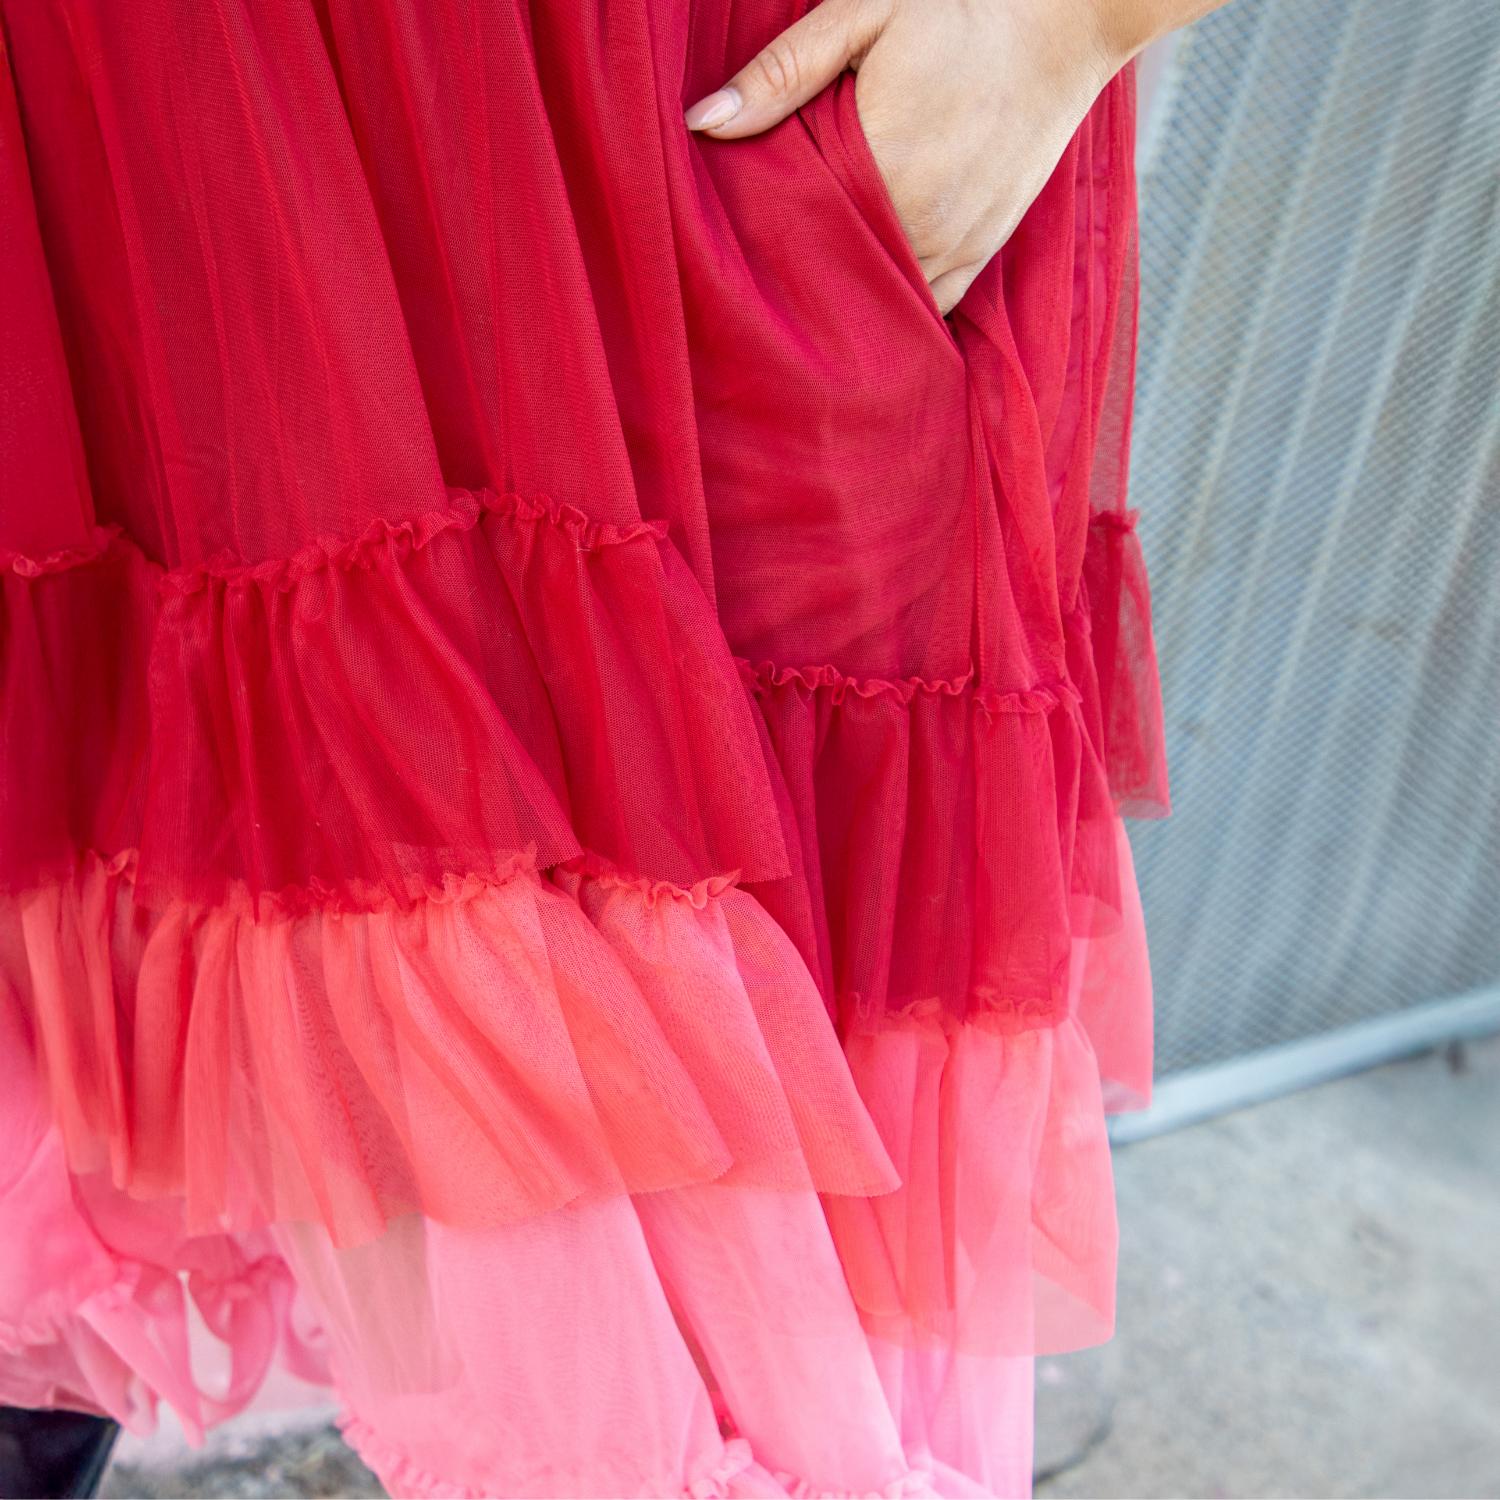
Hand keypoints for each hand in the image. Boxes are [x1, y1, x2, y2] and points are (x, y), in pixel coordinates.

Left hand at [684, 0, 1196, 313]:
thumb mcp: (863, 16)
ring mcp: (952, 245)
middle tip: (756, 270)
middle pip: (829, 275)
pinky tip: (860, 306)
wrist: (1067, 22)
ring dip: (841, 299)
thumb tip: (703, 123)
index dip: (755, 241)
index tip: (728, 242)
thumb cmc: (961, 10)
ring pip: (877, 302)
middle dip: (792, 274)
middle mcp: (917, 220)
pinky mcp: (978, 255)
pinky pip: (924, 308)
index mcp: (878, 163)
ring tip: (803, 291)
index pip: (791, 231)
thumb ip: (783, 73)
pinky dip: (891, 311)